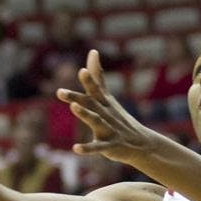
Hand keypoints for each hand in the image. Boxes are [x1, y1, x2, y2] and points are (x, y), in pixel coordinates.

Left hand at [56, 50, 155, 165]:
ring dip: (84, 114)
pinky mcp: (110, 146)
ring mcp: (109, 129)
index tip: (81, 71)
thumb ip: (97, 76)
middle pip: (89, 103)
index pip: (95, 89)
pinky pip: (97, 147)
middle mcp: (105, 113)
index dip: (89, 80)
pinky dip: (87, 148)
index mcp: (104, 103)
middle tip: (59, 92)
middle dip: (75, 97)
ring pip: (95, 121)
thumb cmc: (118, 118)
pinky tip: (75, 149)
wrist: (141, 143)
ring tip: (73, 108)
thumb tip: (93, 51)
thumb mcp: (107, 96)